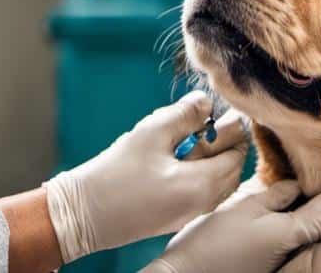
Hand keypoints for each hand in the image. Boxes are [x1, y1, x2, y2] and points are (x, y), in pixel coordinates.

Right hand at [44, 91, 247, 262]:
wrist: (83, 214)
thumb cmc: (117, 173)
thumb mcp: (152, 133)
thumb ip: (185, 114)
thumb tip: (208, 103)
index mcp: (204, 185)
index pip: (238, 151)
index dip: (231, 127)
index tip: (215, 109)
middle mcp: (204, 204)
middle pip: (232, 167)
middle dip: (222, 142)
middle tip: (198, 122)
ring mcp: (190, 213)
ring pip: (217, 179)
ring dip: (209, 156)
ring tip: (183, 138)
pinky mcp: (176, 217)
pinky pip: (201, 190)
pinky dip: (197, 170)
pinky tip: (171, 158)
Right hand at [142, 180, 320, 272]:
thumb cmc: (213, 241)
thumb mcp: (245, 209)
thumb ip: (274, 196)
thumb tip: (296, 186)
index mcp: (291, 234)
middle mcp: (289, 248)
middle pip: (314, 223)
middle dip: (320, 204)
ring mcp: (277, 255)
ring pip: (298, 229)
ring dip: (303, 211)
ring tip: (305, 186)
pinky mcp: (263, 259)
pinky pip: (283, 235)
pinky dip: (285, 220)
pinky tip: (276, 203)